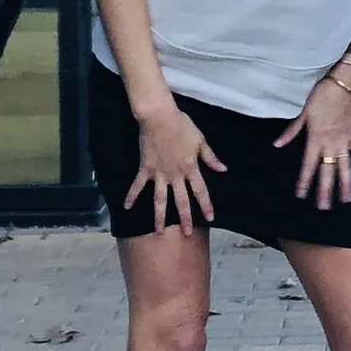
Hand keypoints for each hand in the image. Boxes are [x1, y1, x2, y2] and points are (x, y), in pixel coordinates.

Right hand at [126, 102, 226, 233]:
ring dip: (159, 216)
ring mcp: (158, 174)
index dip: (206, 205)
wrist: (158, 117)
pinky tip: (126, 208)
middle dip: (185, 218)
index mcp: (190, 168)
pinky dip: (131, 196)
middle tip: (187, 234)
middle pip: (181, 201)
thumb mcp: (200, 140)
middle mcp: (175, 175)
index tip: (210, 218)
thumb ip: (210, 158)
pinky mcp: (145, 169)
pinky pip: (137, 185)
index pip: (200, 191)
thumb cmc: (181, 125)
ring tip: (159, 232)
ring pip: (159, 199)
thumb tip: (223, 170)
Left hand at [274, 76, 350, 207]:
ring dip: (346, 184)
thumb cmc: (322, 95)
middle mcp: (330, 143)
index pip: (309, 165)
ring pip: (345, 167)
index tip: (301, 195)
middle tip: (323, 207)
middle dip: (325, 190)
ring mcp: (344, 141)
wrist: (344, 84)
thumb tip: (277, 144)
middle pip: (327, 171)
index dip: (305, 181)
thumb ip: (291, 131)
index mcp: (316, 139)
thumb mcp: (303, 113)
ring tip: (347, 200)